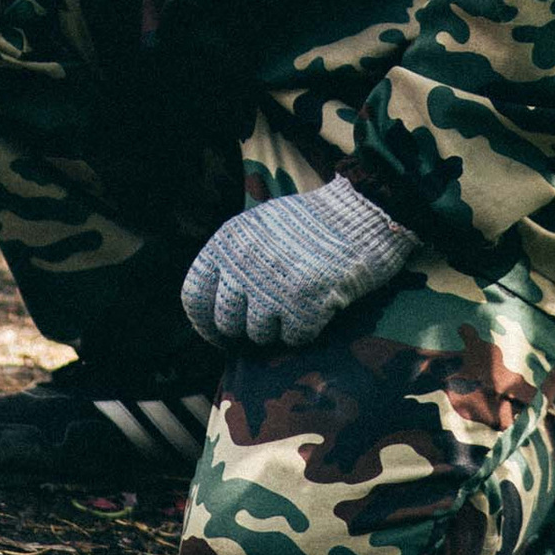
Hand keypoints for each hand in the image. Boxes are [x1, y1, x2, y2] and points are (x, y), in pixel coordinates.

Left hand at [181, 177, 419, 351]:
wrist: (360, 215)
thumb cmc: (311, 224)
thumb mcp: (258, 228)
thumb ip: (234, 261)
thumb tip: (216, 306)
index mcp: (226, 242)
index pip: (194, 296)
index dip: (205, 322)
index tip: (221, 334)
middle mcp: (242, 264)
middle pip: (225, 323)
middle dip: (245, 330)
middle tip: (268, 322)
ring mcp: (271, 286)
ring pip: (258, 335)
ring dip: (277, 329)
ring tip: (297, 304)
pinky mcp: (302, 304)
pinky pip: (293, 339)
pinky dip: (306, 330)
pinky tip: (318, 306)